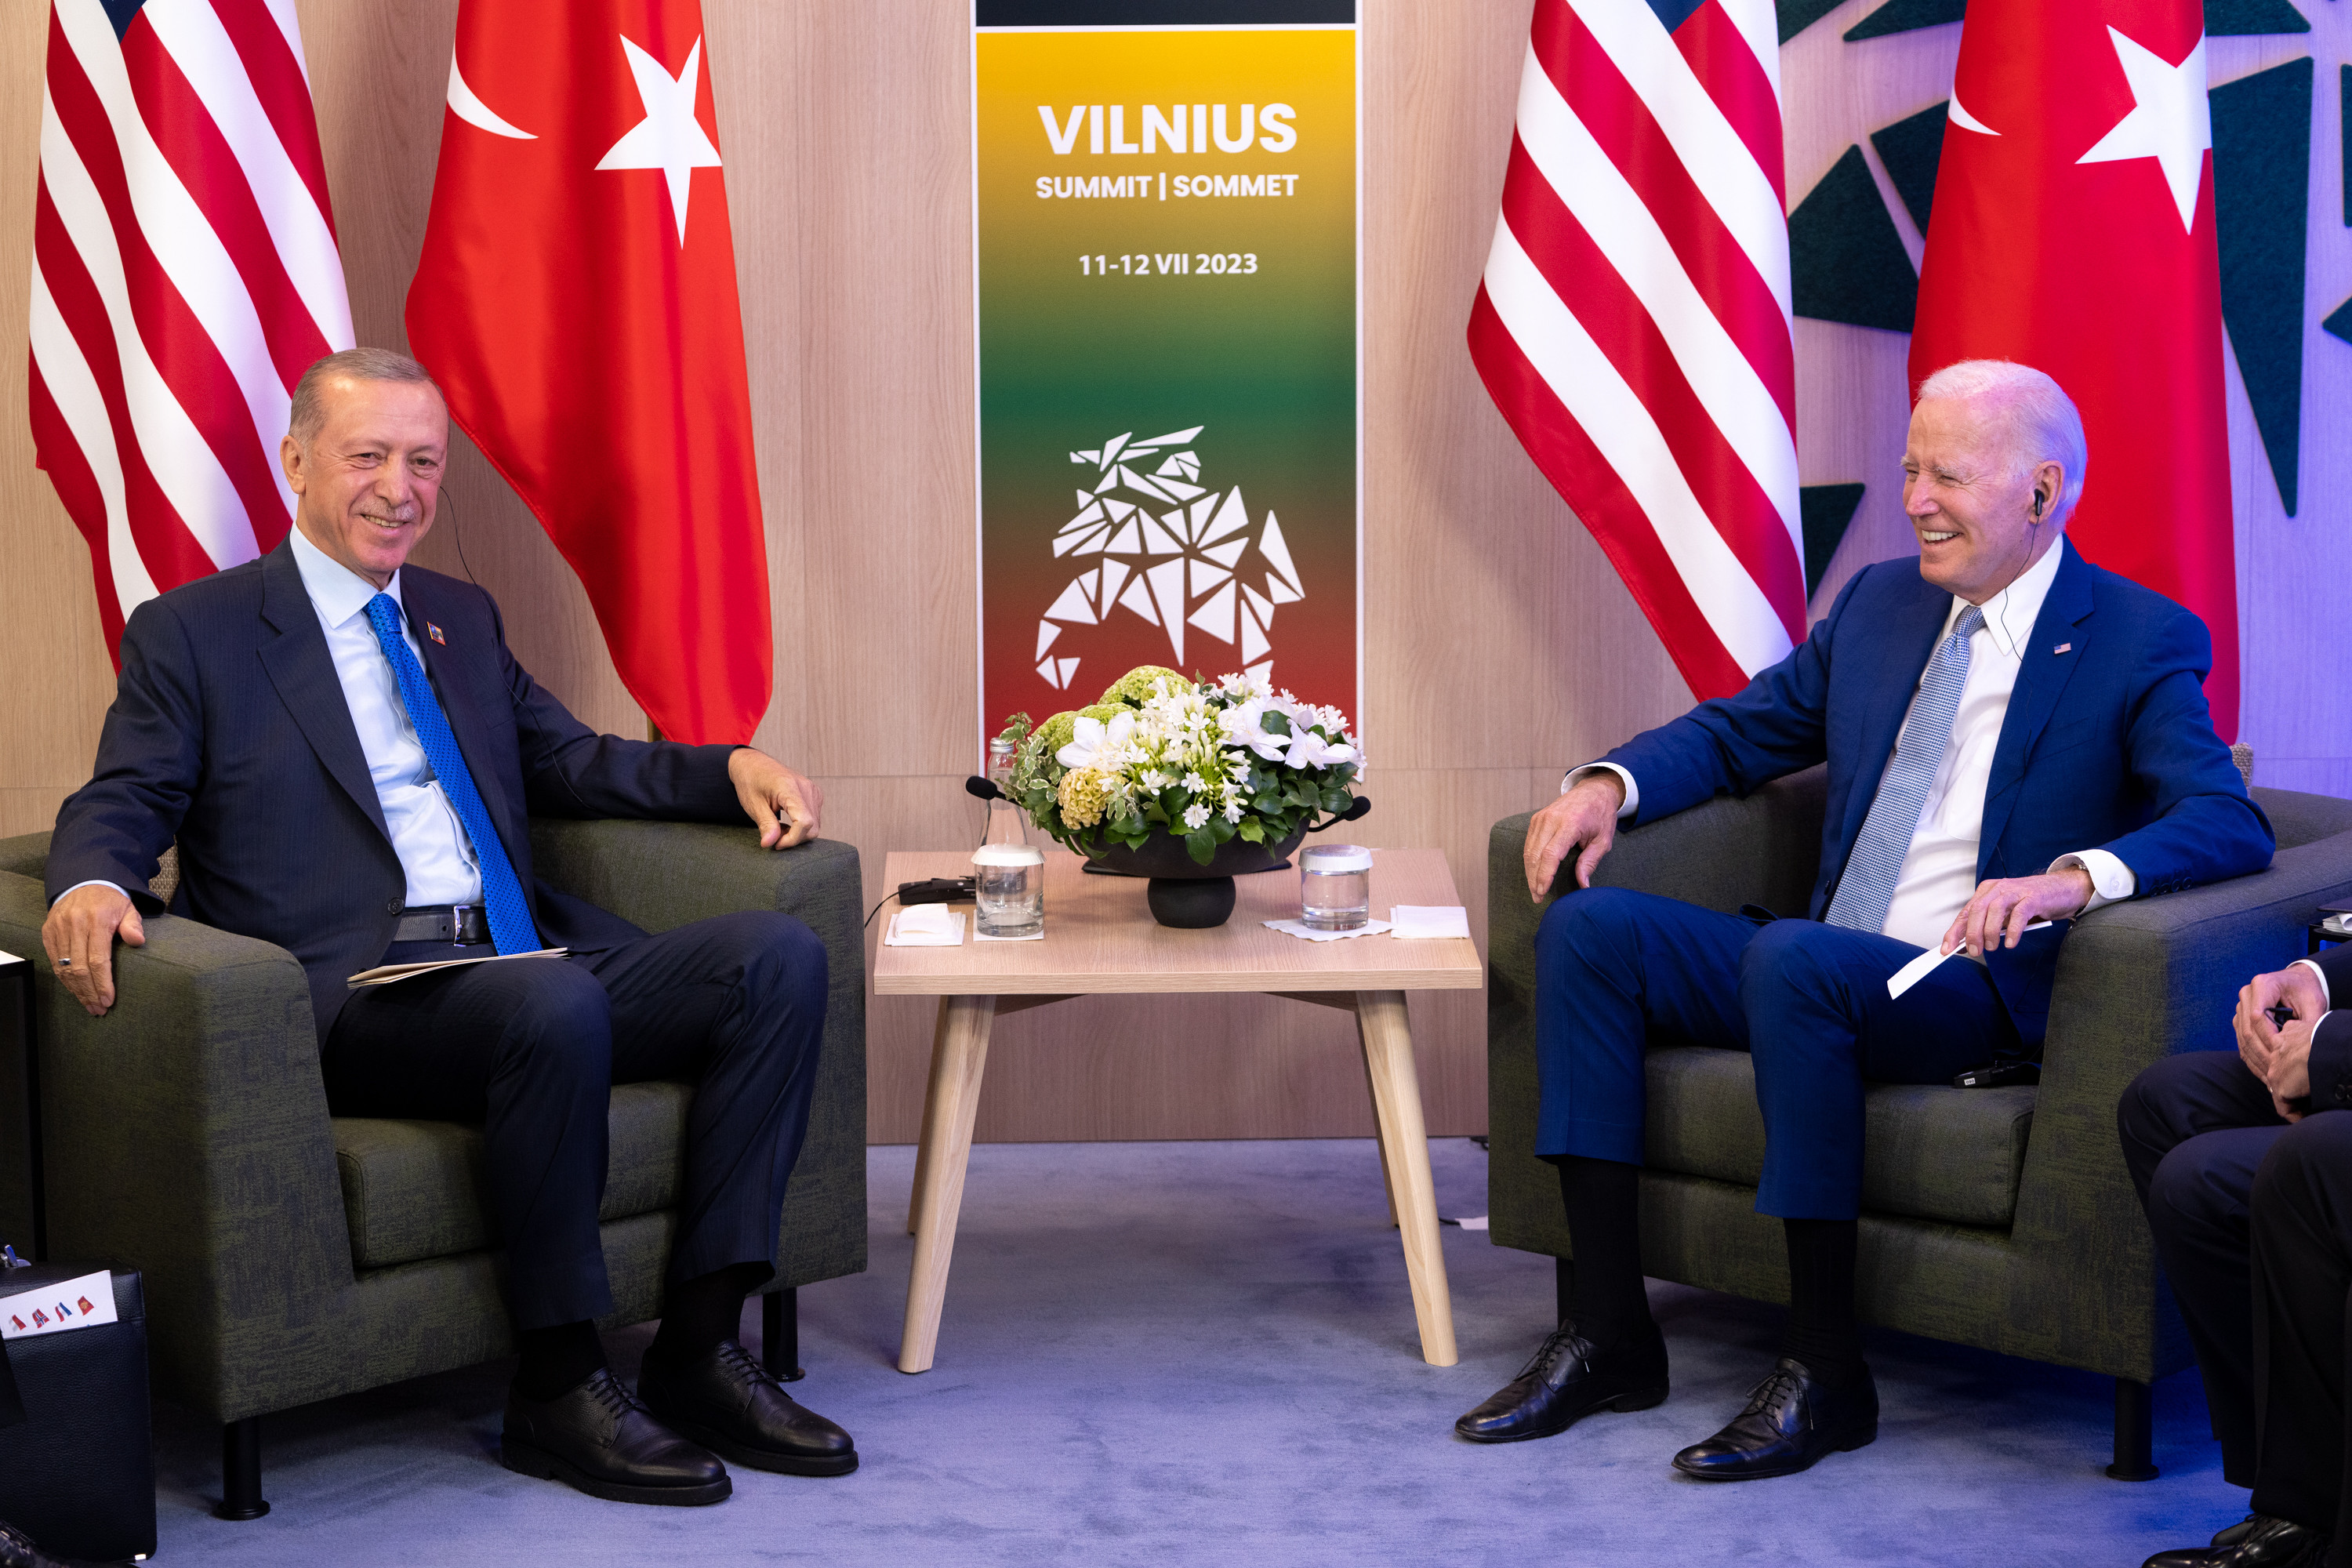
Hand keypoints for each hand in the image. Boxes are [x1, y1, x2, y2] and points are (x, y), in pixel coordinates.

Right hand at [39, 883, 145, 1016]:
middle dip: (90, 992)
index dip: (102, 983)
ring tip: (89, 1005)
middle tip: (99, 1009)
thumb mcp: (128, 908)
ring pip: (64, 968)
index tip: (109, 1000)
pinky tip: (76, 991)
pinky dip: (64, 979)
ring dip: (77, 990)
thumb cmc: (111, 900)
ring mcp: (58, 928)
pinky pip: (54, 961)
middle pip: (79, 968)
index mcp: (97, 920)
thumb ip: (133, 925)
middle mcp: (74, 924)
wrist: (85, 881)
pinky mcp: (48, 932)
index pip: (97, 960)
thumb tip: (138, 941)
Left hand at [729, 747, 822, 848]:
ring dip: (797, 834)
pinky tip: (787, 823)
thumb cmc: (750, 780)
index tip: (776, 844)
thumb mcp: (753, 805)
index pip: (803, 821)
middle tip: (774, 837)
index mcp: (789, 787)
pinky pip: (814, 818)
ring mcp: (813, 790)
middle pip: (812, 826)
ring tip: (778, 829)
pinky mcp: (814, 794)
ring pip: (815, 825)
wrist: (752, 764)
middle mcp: (806, 787)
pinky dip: (801, 827)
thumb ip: (766, 825)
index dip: (792, 839)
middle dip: (794, 838)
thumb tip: (770, 843)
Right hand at [1525, 773, 1623, 901]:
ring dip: (1529, 872)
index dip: (1544, 875)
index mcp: (1570, 823)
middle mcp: (1552, 819)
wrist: (1594, 790)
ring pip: (1528, 850)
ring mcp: (1541, 818)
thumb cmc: (1601, 815)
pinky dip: (1529, 861)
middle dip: (1534, 879)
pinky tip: (1533, 874)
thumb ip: (1590, 862)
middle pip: (1535, 854)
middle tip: (1537, 898)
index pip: (1551, 854)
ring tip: (1535, 890)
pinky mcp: (1536, 819)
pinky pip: (1528, 843)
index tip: (1542, 892)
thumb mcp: (1604, 840)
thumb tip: (1583, 885)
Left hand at [1939, 868, 2091, 956]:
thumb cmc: (2032, 903)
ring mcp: (2015, 891)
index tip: (1947, 949)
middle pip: (1977, 910)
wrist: (2064, 889)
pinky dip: (2012, 931)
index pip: (1965, 913)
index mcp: (1987, 892)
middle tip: (1974, 951)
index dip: (1954, 932)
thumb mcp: (2006, 916)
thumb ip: (1988, 927)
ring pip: (1994, 910)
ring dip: (1989, 932)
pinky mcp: (2032, 898)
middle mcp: (1998, 889)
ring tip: (1992, 947)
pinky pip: (2018, 914)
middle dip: (1971, 933)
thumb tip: (1967, 947)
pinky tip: (2010, 943)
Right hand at [2237, 964, 2325, 1117]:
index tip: (2282, 1057)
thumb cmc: (2306, 991)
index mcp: (2263, 985)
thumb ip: (2308, 1022)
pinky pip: (2241, 1038)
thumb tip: (2301, 1046)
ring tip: (2270, 1077)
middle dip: (2261, 1053)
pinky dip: (2252, 1055)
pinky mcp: (2240, 1016)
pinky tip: (2263, 1070)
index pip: (2257, 1017)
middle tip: (2275, 1073)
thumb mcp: (2313, 1004)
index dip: (2268, 1039)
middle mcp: (2247, 993)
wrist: (2297, 982)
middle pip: (2247, 1029)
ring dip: (2255, 1058)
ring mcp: (2241, 1005)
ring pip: (2242, 1036)